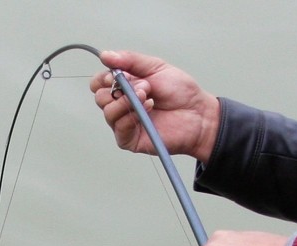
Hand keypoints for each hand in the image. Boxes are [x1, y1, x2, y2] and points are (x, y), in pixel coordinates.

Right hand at [89, 50, 220, 162]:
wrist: (198, 113)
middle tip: (143, 86)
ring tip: (148, 97)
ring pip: (107, 112)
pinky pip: (118, 127)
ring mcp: (123, 122)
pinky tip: (148, 109)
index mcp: (124, 87)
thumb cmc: (180, 92)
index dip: (104, 78)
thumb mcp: (155, 67)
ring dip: (127, 101)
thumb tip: (105, 54)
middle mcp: (120, 105)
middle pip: (100, 97)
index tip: (119, 74)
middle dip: (119, 88)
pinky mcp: (129, 139)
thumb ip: (130, 60)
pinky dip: (131, 116)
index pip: (99, 83)